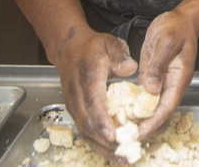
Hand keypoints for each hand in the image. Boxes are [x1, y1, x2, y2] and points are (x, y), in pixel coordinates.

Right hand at [51, 27, 137, 159]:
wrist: (68, 48)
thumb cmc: (92, 47)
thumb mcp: (110, 43)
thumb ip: (120, 55)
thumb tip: (130, 69)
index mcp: (88, 77)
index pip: (93, 102)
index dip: (103, 120)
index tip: (114, 135)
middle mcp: (77, 95)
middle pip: (88, 124)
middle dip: (106, 142)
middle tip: (126, 153)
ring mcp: (73, 106)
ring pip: (85, 132)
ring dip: (103, 148)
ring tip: (123, 158)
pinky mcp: (75, 112)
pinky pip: (85, 132)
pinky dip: (98, 144)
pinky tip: (113, 152)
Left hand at [134, 6, 198, 138]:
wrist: (180, 19)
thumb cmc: (176, 27)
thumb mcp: (166, 42)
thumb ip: (159, 65)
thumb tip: (151, 89)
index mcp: (179, 77)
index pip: (168, 106)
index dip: (155, 121)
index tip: (141, 131)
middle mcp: (171, 83)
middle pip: (159, 110)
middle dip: (146, 124)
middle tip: (127, 134)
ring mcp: (162, 81)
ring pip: (151, 105)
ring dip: (139, 116)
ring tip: (122, 126)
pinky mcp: (152, 76)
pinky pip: (144, 94)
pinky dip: (134, 103)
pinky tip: (121, 109)